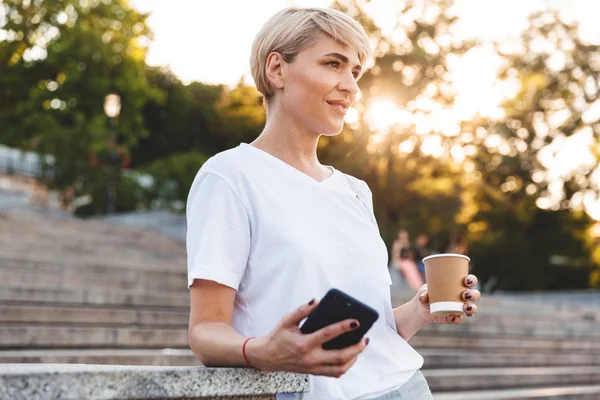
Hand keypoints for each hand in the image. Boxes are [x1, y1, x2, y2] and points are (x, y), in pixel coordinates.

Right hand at [245, 299, 368, 377]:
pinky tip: (350, 355)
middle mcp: (310, 358)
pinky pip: (335, 373)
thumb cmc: (278, 336)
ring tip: (360, 346)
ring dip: (354, 358)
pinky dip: (345, 365)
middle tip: (365, 338)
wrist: (267, 357)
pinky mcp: (314, 372)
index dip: (343, 327)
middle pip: (340, 356)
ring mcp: (313, 368)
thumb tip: (316, 301)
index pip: (328, 334)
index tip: (356, 321)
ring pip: (340, 368)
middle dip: (356, 347)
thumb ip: (302, 310)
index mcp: (304, 343)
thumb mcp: (287, 320)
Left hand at [415, 274, 480, 323]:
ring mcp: (459, 308)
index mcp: (458, 285)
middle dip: (473, 295)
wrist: (420, 309)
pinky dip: (456, 319)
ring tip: (465, 307)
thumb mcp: (423, 291)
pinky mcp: (453, 318)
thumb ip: (424, 293)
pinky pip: (458, 319)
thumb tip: (425, 296)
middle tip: (464, 295)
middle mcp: (462, 297)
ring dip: (472, 308)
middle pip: (475, 295)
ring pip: (472, 308)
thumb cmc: (426, 294)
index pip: (470, 281)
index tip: (467, 281)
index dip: (472, 280)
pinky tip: (453, 317)